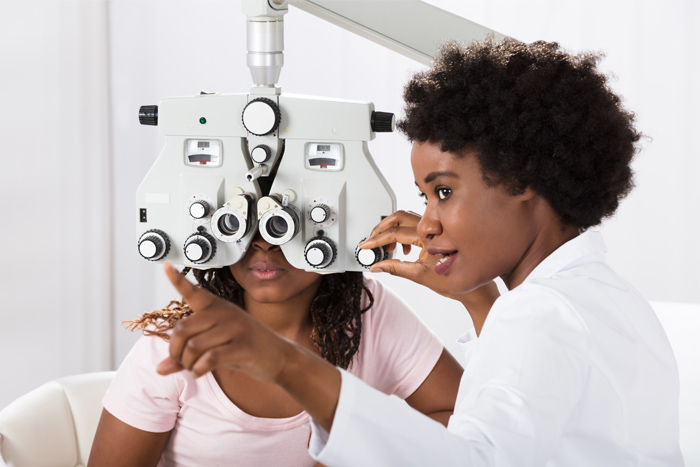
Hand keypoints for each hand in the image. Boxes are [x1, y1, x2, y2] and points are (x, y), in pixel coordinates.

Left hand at [157, 263, 292, 382]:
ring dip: (188, 364)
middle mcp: (224, 313)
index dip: (178, 280)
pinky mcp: (242, 347)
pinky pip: (209, 359)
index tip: (166, 266)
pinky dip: (198, 370)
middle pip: (181, 330)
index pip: (193, 291)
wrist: (278, 356)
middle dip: (176, 352)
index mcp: (217, 307)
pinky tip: (200, 372)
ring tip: (194, 368)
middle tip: (183, 361)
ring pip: (193, 347)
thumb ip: (186, 354)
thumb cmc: (243, 348)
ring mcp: (235, 329)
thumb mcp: (215, 346)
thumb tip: (160, 369)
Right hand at [359, 211, 498, 328]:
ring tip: (384, 247)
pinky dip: (402, 234)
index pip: (395, 233)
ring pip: (406, 219)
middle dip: (381, 228)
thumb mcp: (418, 276)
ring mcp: (434, 229)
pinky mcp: (435, 233)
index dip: (377, 240)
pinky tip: (401, 248)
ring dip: (391, 230)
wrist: (472, 288)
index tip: (366, 246)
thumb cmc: (452, 281)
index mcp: (428, 237)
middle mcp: (432, 229)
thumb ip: (394, 268)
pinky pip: (414, 225)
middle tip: (370, 241)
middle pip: (398, 217)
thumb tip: (377, 266)